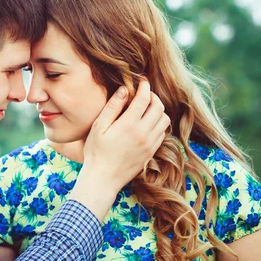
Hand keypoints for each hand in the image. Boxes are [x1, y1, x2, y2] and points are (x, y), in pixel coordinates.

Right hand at [69, 82, 168, 220]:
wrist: (103, 179)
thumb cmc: (96, 152)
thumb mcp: (99, 127)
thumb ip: (112, 107)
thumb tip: (124, 90)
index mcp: (129, 124)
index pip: (144, 98)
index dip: (145, 87)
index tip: (142, 81)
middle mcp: (143, 133)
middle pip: (159, 107)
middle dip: (153, 97)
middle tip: (144, 94)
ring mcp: (150, 144)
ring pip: (164, 120)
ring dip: (158, 110)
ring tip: (146, 109)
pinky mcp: (151, 152)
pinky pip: (163, 133)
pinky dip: (158, 124)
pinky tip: (147, 124)